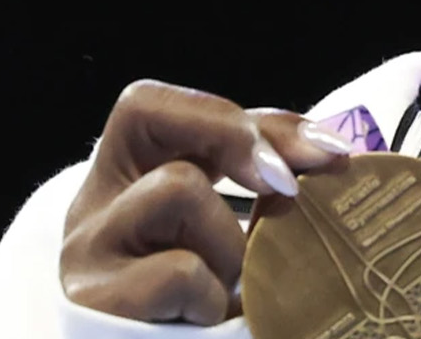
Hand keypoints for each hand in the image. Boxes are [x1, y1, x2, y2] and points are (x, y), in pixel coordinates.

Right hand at [60, 80, 352, 323]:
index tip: (321, 151)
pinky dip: (214, 297)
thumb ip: (261, 185)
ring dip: (231, 241)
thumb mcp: (227, 235)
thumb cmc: (200, 309)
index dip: (243, 117)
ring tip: (232, 291)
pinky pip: (181, 270)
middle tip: (288, 187)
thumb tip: (334, 155)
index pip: (160, 103)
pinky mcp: (94, 301)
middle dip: (236, 137)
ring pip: (176, 187)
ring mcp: (87, 251)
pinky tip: (208, 321)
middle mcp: (92, 205)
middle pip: (144, 110)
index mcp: (124, 179)